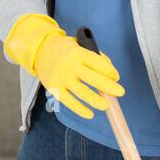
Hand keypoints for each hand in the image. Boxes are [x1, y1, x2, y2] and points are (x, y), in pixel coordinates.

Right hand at [4, 12, 123, 118]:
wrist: (39, 51)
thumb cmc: (65, 49)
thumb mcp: (79, 45)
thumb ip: (96, 56)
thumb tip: (110, 72)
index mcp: (78, 53)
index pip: (98, 63)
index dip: (110, 71)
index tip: (116, 77)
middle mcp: (70, 66)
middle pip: (93, 79)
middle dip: (109, 87)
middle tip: (120, 92)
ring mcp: (62, 78)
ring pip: (82, 92)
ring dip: (96, 100)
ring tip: (106, 105)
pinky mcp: (55, 89)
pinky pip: (69, 102)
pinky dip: (80, 109)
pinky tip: (90, 114)